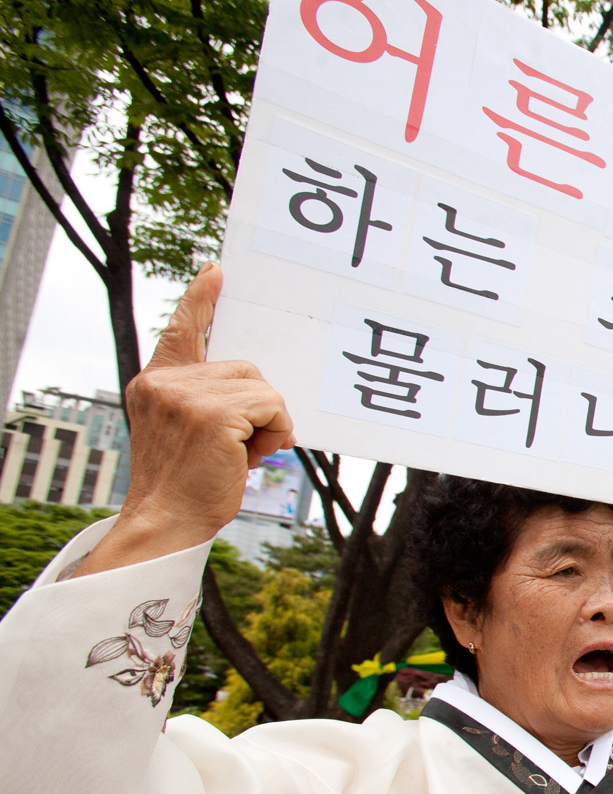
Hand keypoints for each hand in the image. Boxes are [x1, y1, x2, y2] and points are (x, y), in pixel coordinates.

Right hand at [76, 265, 294, 577]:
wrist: (166, 521)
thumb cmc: (185, 484)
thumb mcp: (188, 432)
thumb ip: (210, 402)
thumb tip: (262, 394)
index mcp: (155, 383)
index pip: (180, 331)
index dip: (200, 301)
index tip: (216, 272)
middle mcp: (165, 382)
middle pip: (245, 368)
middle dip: (258, 405)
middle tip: (241, 445)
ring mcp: (187, 396)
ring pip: (262, 388)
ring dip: (268, 422)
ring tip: (243, 454)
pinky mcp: (213, 414)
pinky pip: (271, 406)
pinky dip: (275, 431)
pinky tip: (253, 455)